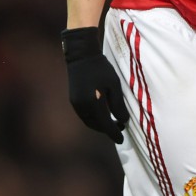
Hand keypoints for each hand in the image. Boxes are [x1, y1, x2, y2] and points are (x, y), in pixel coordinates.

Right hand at [62, 27, 129, 142]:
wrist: (81, 55)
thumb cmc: (101, 68)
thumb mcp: (114, 84)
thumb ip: (118, 104)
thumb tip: (123, 120)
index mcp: (93, 103)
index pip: (105, 125)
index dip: (114, 133)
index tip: (121, 140)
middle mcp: (82, 107)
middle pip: (95, 125)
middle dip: (107, 129)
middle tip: (119, 128)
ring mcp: (75, 103)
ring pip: (89, 121)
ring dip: (99, 124)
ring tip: (111, 122)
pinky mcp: (73, 99)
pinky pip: (84, 114)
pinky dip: (93, 118)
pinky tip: (101, 113)